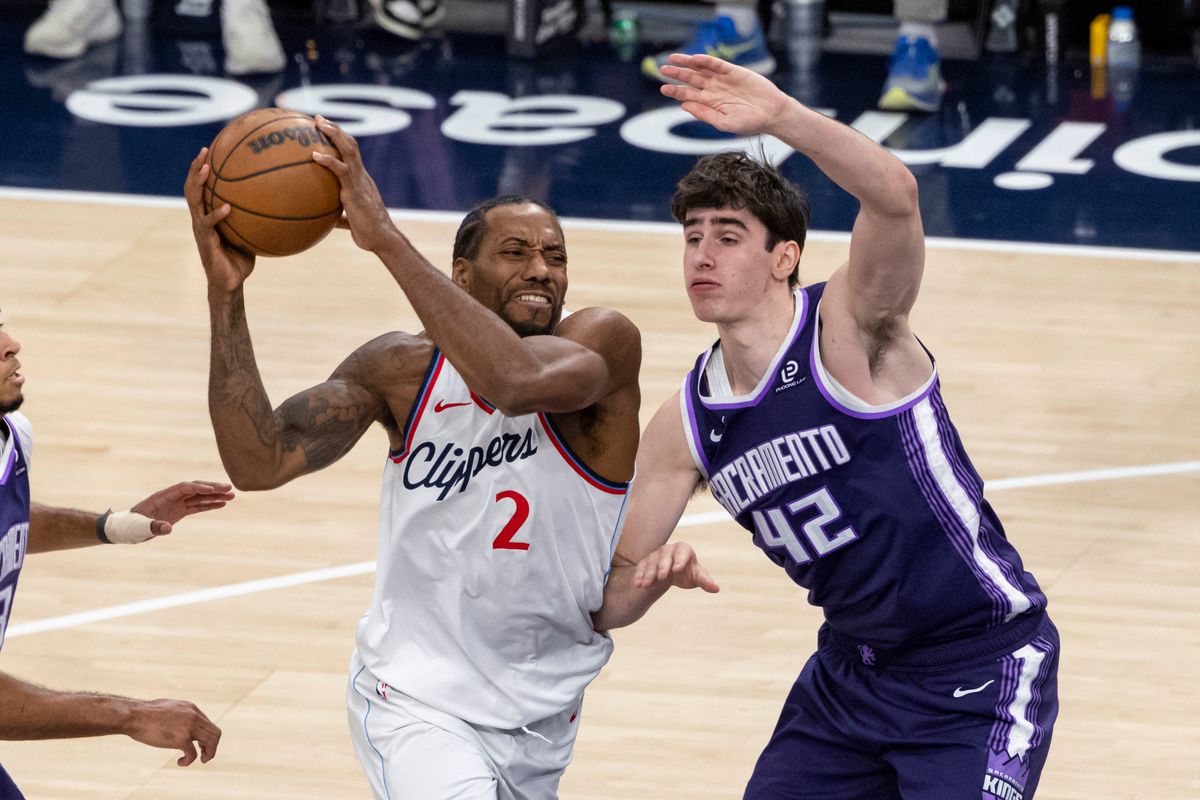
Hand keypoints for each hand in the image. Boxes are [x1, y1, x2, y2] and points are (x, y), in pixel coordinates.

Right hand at [124, 698, 221, 765]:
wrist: (135, 716)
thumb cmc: (145, 713)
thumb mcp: (168, 708)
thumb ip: (178, 714)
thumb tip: (178, 721)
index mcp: (191, 708)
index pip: (208, 724)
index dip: (205, 736)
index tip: (198, 744)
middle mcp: (194, 716)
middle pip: (215, 733)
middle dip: (212, 746)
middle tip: (204, 755)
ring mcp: (189, 727)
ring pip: (211, 742)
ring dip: (209, 754)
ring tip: (202, 760)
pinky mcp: (181, 739)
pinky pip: (193, 754)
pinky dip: (189, 761)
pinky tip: (180, 762)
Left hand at [131, 481, 234, 536]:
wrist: (126, 529)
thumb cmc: (130, 526)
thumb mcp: (139, 528)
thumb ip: (153, 527)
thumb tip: (167, 528)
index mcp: (162, 496)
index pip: (184, 488)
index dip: (198, 488)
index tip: (212, 490)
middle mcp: (171, 497)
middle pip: (195, 488)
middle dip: (212, 488)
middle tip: (229, 488)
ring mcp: (176, 504)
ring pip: (199, 497)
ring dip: (215, 496)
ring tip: (232, 496)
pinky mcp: (179, 512)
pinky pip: (197, 506)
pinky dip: (209, 505)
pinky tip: (222, 504)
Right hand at [184, 147, 255, 295]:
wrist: (230, 283)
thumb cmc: (241, 259)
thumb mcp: (250, 234)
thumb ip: (255, 219)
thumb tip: (279, 203)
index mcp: (207, 214)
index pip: (201, 186)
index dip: (202, 168)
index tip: (210, 149)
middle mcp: (200, 219)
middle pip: (192, 187)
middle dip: (195, 168)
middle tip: (204, 151)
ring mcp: (201, 230)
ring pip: (194, 201)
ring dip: (198, 183)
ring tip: (206, 169)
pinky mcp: (205, 242)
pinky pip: (208, 225)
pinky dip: (217, 215)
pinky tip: (226, 207)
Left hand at [310, 116, 400, 254]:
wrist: (382, 239)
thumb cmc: (368, 233)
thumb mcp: (350, 221)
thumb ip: (339, 216)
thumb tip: (324, 220)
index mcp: (360, 180)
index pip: (351, 153)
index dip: (340, 138)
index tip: (325, 128)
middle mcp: (361, 176)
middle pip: (350, 144)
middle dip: (335, 128)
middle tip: (318, 118)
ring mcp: (359, 181)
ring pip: (348, 150)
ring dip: (334, 134)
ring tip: (318, 123)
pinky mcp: (355, 191)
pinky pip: (341, 171)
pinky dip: (328, 161)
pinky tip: (314, 155)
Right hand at [632, 541, 719, 592]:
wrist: (672, 574)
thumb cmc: (688, 573)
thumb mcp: (697, 577)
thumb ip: (705, 582)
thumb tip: (716, 589)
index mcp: (684, 550)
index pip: (682, 552)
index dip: (680, 559)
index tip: (677, 569)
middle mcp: (668, 550)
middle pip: (665, 555)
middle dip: (662, 566)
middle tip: (661, 577)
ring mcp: (656, 555)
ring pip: (651, 562)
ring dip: (648, 573)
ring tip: (645, 585)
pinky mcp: (646, 562)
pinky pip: (641, 567)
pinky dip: (639, 575)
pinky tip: (637, 585)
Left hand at [659, 54, 790, 136]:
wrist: (772, 113)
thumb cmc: (750, 123)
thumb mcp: (724, 124)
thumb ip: (704, 115)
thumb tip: (683, 106)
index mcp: (709, 104)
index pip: (688, 96)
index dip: (675, 92)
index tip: (663, 89)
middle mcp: (713, 90)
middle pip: (691, 79)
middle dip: (677, 74)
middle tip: (662, 69)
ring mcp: (723, 80)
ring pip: (701, 69)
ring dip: (687, 63)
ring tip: (673, 59)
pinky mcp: (734, 71)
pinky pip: (717, 64)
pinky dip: (707, 60)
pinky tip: (696, 58)